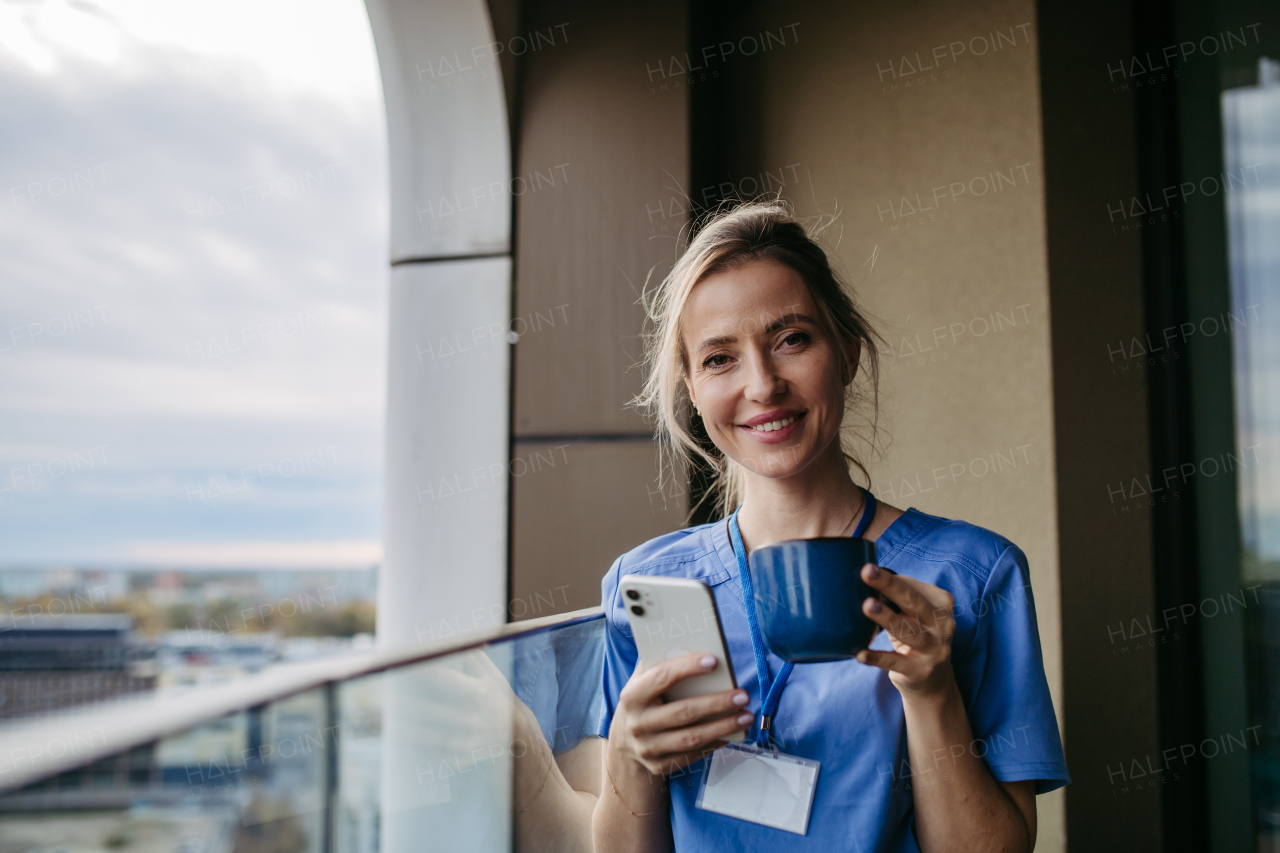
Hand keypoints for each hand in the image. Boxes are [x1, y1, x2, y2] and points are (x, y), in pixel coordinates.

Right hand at [609, 653, 752, 775]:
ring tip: (746, 716)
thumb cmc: (642, 701)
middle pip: (683, 712)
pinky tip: (732, 733)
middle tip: (743, 695)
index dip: (688, 668)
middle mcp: (638, 723)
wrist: (624, 742)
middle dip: (717, 703)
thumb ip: (659, 662)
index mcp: (632, 695)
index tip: (714, 661)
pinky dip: (715, 743)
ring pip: (692, 738)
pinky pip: (693, 754)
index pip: (661, 677)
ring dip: (723, 726)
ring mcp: (648, 747)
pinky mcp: (660, 765)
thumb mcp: (641, 681)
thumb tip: (689, 641)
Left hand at [855, 563, 957, 699]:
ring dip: (886, 617)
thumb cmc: (918, 636)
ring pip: (907, 630)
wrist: (934, 682)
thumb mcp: (915, 616)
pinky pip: (894, 662)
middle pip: (913, 602)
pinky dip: (877, 658)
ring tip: (867, 606)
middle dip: (889, 585)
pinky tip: (860, 654)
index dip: (890, 579)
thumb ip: (898, 600)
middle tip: (867, 571)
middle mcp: (942, 625)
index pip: (914, 587)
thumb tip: (866, 579)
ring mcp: (933, 649)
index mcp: (942, 604)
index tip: (868, 568)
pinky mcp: (918, 670)